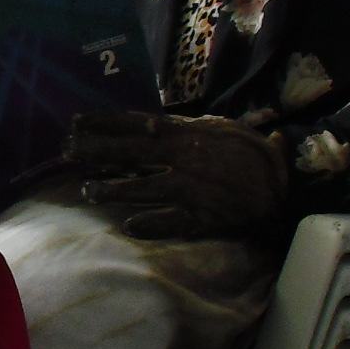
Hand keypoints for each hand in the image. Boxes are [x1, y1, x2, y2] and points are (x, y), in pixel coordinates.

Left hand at [66, 110, 286, 240]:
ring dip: (114, 190)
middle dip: (97, 152)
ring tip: (87, 190)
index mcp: (185, 136)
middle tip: (66, 152)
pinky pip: (173, 223)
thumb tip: (150, 123)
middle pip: (131, 154)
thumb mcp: (216, 128)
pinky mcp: (202, 217)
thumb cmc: (248, 152)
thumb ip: (183, 128)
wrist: (283, 183)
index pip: (136, 124)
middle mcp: (182, 160)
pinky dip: (151, 225)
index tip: (75, 122)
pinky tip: (129, 226)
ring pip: (145, 189)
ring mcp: (191, 190)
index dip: (104, 123)